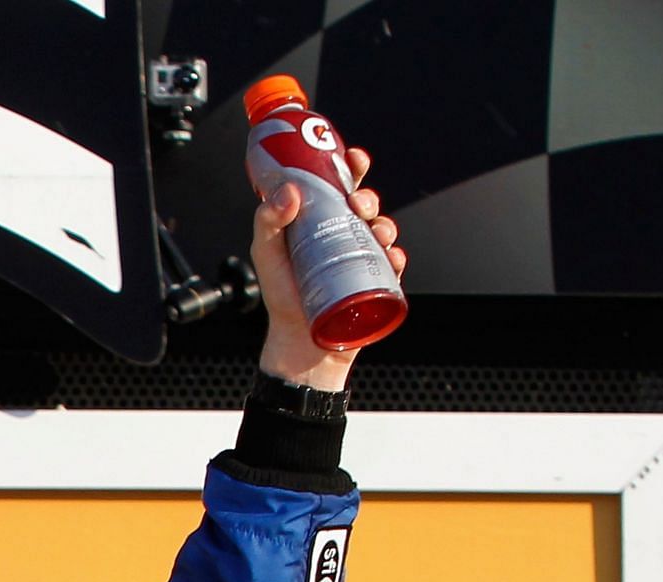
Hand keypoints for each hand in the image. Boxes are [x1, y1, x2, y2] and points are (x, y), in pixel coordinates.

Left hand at [253, 148, 406, 391]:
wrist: (299, 342)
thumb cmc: (282, 295)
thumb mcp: (266, 254)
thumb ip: (267, 221)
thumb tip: (289, 191)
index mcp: (319, 221)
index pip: (339, 186)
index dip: (351, 167)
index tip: (354, 158)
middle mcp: (343, 235)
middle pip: (366, 205)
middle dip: (368, 197)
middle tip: (357, 204)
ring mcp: (362, 258)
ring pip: (384, 229)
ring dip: (385, 224)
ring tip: (374, 233)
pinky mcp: (376, 282)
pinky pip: (395, 263)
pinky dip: (396, 256)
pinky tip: (389, 257)